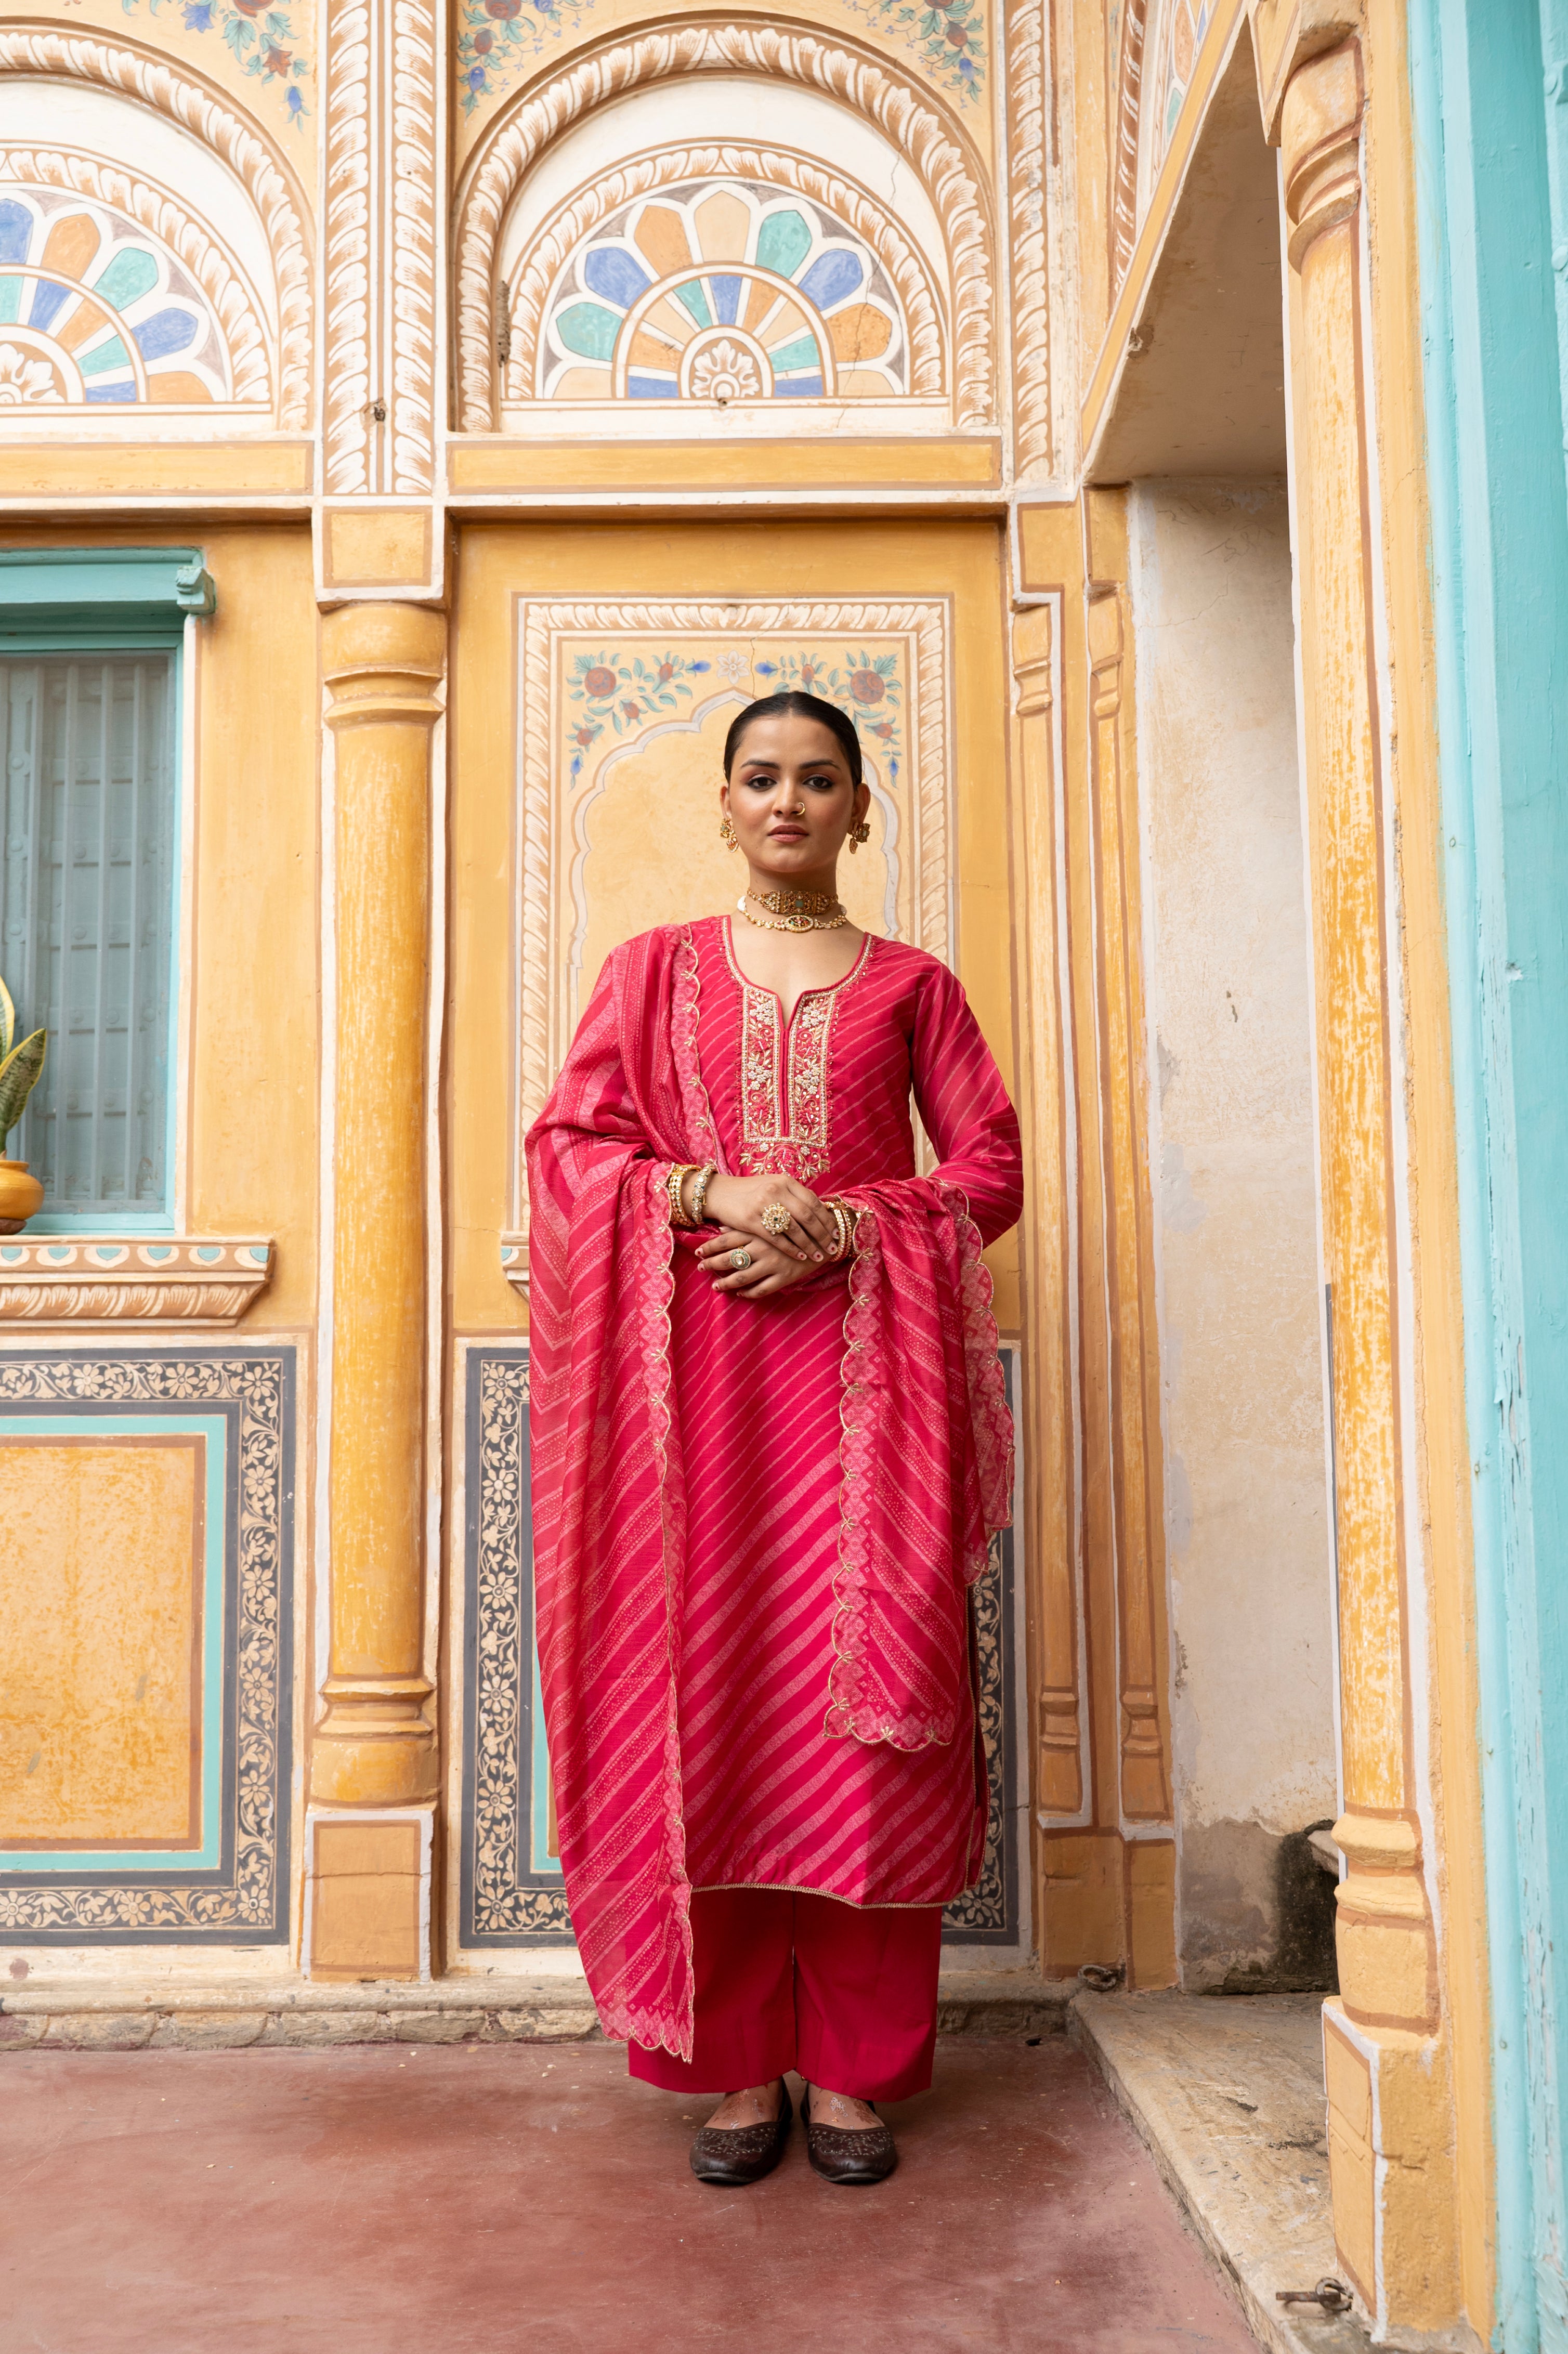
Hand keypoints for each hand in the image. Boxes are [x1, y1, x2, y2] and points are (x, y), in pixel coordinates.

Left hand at [697, 1227, 824, 1298]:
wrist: (827, 1236)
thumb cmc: (796, 1224)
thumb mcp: (773, 1217)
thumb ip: (748, 1222)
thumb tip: (721, 1226)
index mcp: (759, 1231)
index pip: (727, 1239)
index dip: (710, 1247)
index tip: (698, 1252)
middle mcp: (764, 1247)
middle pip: (731, 1259)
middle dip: (712, 1265)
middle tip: (700, 1268)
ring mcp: (774, 1264)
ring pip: (743, 1277)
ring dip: (726, 1283)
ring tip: (715, 1287)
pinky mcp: (785, 1277)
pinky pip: (762, 1289)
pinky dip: (749, 1293)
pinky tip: (740, 1294)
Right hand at [701, 1173, 834, 1262]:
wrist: (718, 1193)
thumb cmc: (749, 1191)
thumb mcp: (773, 1185)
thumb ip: (793, 1195)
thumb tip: (818, 1210)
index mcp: (785, 1181)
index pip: (813, 1201)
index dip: (827, 1218)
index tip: (836, 1231)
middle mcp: (776, 1191)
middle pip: (807, 1216)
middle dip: (823, 1234)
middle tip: (833, 1247)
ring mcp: (763, 1205)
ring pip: (794, 1229)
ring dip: (809, 1245)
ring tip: (819, 1256)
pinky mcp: (751, 1221)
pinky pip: (777, 1238)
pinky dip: (791, 1249)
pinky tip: (800, 1256)